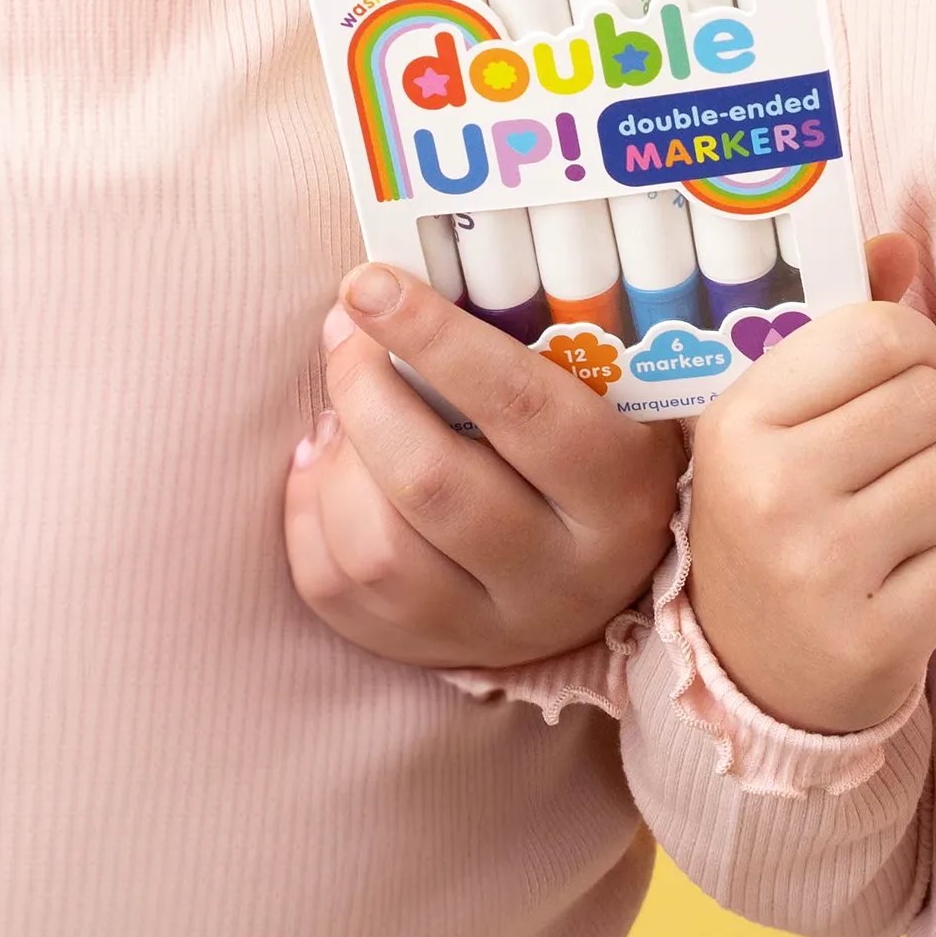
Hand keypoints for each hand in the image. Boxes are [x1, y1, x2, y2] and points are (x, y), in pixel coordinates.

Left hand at [284, 262, 683, 669]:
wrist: (603, 571)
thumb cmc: (590, 441)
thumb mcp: (598, 391)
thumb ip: (521, 340)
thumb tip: (375, 293)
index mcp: (622, 490)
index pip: (519, 406)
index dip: (435, 337)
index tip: (370, 283)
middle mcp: (563, 575)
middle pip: (431, 483)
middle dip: (366, 390)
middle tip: (346, 330)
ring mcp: (494, 629)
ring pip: (374, 548)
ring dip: (340, 453)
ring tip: (347, 403)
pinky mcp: (427, 654)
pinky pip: (334, 588)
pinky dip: (313, 508)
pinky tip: (333, 460)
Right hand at [683, 232, 935, 734]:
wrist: (752, 676)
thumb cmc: (777, 515)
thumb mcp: (779, 418)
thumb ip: (841, 324)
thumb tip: (902, 245)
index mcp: (739, 421)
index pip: (879, 333)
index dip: (910, 345)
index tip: (892, 375)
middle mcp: (772, 492)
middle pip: (933, 399)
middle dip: (932, 423)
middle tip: (890, 460)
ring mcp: (820, 572)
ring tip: (897, 518)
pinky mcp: (873, 640)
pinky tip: (904, 576)